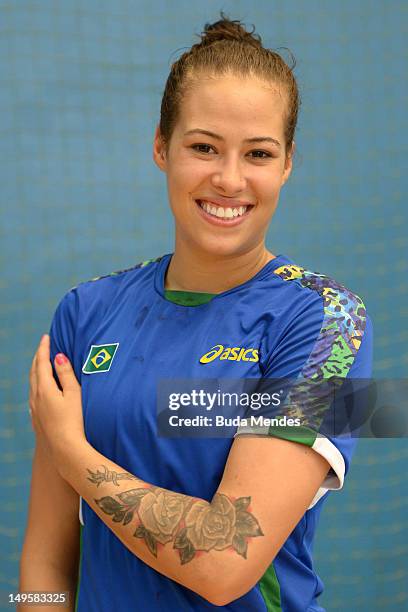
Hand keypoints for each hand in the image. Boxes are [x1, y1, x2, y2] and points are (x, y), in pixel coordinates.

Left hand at [29, 334, 85, 463]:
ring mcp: (34, 409)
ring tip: (42, 364)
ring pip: (32, 384)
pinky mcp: (37, 419)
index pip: (42, 363)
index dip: (44, 348)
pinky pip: (33, 395)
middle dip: (38, 357)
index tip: (46, 337)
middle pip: (34, 372)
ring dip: (36, 371)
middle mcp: (35, 398)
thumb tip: (58, 356)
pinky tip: (40, 389)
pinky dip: (36, 384)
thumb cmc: (74, 421)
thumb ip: (66, 374)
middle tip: (43, 347)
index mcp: (44, 389)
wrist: (65, 450)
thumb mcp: (74, 394)